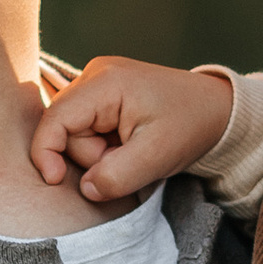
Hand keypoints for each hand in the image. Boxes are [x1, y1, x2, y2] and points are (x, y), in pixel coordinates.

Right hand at [31, 56, 235, 201]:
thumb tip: (84, 188)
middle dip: (92, 156)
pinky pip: (87, 128)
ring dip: (100, 152)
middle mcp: (96, 75)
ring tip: (134, 149)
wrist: (216, 111)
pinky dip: (104, 145)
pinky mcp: (104, 94)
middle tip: (130, 158)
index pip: (55, 119)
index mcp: (105, 82)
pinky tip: (127, 143)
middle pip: (65, 129)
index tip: (55, 182)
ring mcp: (99, 82)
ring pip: (75, 132)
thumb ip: (116, 176)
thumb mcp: (156, 157)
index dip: (46, 153)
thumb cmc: (190, 126)